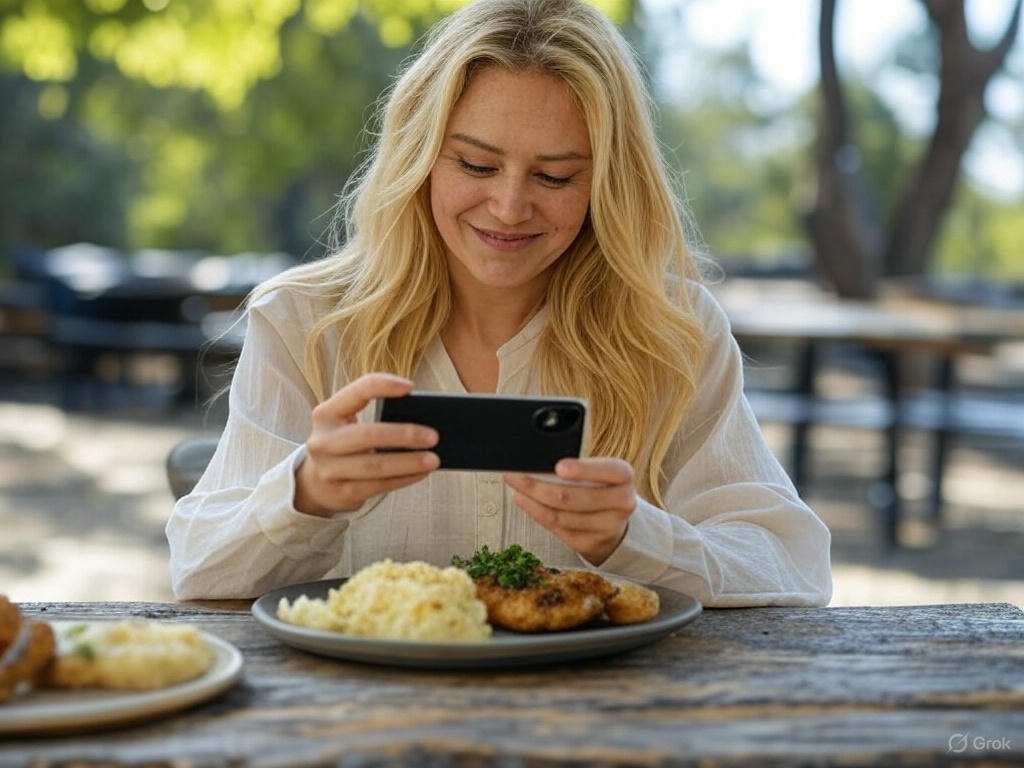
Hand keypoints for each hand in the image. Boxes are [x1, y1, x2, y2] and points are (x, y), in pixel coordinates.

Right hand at [294, 373, 439, 516]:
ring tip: (433, 459)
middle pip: (367, 435)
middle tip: (433, 436)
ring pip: (375, 466)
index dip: (383, 386)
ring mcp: (330, 470)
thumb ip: (373, 414)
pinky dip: (404, 478)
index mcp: (326, 413)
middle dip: (403, 435)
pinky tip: (421, 473)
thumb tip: (422, 419)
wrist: (315, 483)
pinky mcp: (343, 492)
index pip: (356, 392)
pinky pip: (379, 486)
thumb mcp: (346, 423)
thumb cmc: (344, 443)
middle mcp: (323, 441)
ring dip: (409, 462)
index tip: (410, 387)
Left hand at [503, 458, 636, 563]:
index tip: (559, 466)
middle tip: (515, 474)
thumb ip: (575, 466)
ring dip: (532, 500)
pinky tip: (524, 501)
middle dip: (537, 485)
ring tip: (515, 487)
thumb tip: (537, 463)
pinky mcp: (591, 543)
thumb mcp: (597, 471)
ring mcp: (608, 527)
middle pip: (573, 497)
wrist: (613, 519)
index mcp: (624, 476)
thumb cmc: (599, 486)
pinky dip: (537, 513)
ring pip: (561, 515)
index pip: (606, 470)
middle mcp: (622, 502)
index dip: (582, 470)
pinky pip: (558, 529)